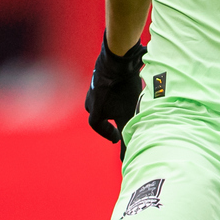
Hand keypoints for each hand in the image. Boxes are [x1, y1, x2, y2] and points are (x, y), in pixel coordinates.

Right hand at [85, 34, 146, 157]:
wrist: (118, 59)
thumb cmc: (122, 90)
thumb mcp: (127, 116)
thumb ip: (126, 136)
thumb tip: (126, 159)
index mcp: (93, 110)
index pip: (98, 125)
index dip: (108, 132)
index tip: (117, 137)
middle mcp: (91, 97)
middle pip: (99, 112)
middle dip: (111, 118)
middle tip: (122, 122)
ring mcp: (95, 83)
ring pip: (104, 98)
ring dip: (114, 103)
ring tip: (127, 105)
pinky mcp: (104, 72)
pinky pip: (109, 85)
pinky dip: (117, 90)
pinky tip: (128, 88)